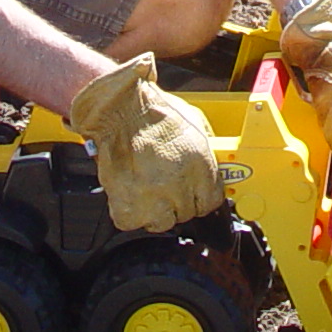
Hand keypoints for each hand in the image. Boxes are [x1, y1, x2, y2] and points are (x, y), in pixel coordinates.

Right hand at [68, 54, 223, 231]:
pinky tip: (129, 190)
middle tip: (161, 182)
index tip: (190, 191)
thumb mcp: (195, 123)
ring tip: (144, 187)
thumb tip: (213, 165)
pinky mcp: (128, 209)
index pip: (210, 202)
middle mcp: (180, 188)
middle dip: (176, 200)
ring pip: (161, 223)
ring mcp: (154, 201)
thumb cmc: (153, 111)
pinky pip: (133, 222)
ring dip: (154, 210)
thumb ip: (207, 150)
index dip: (198, 196)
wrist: (119, 109)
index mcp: (201, 168)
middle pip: (186, 213)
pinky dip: (129, 211)